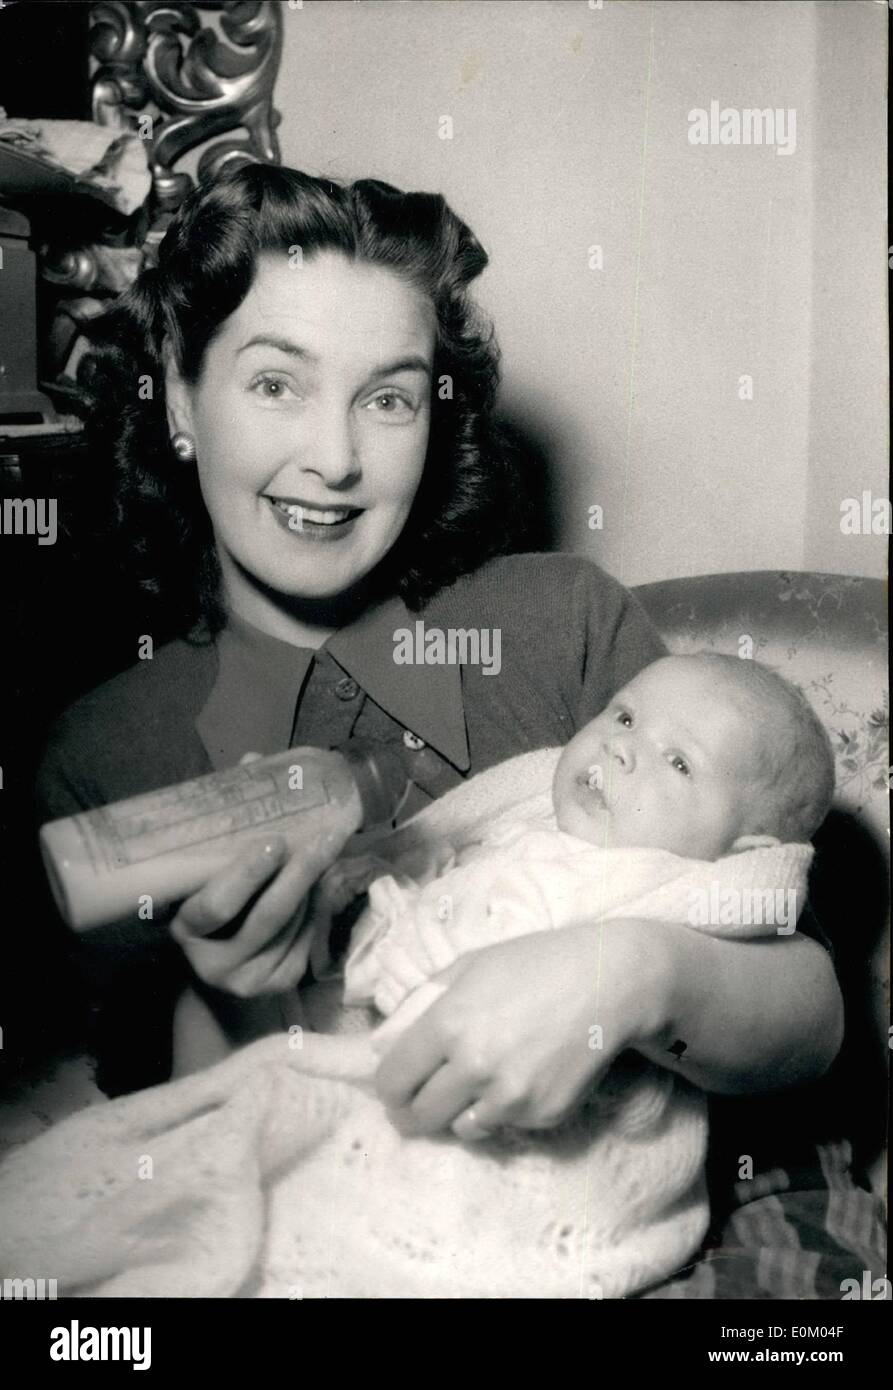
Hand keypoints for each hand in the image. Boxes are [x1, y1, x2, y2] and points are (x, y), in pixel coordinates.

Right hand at [168, 753, 343, 997]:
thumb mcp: (203, 874)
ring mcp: (253, 979)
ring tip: (330, 843)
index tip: (273, 842)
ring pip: (295, 923)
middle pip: (268, 916)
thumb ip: (224, 826)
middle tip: (326, 833)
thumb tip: (253, 762)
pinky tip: (326, 877)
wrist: (219, 973)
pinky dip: (320, 903)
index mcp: (187, 930)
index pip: (215, 906)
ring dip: (315, 883)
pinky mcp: (283, 983)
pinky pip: (310, 936)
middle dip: (301, 872)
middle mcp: (217, 963)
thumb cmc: (208, 908)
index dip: (245, 876)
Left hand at [374, 919, 668, 1136]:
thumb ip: (419, 1005)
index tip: (396, 1087)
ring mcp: (511, 1097)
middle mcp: (474, 1067)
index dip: (388, 1088)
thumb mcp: (469, 967)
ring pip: (461, 1128)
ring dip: (461, 1111)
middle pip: (418, 1117)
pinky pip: (506, 1125)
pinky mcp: (543, 1115)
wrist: (610, 982)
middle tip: (422, 1101)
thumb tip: (379, 1046)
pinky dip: (504, 1109)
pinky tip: (523, 1075)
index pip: (392, 1081)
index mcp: (448, 1024)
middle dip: (413, 1112)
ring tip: (481, 1082)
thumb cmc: (535, 963)